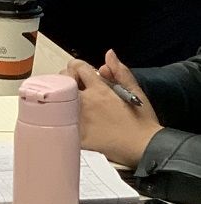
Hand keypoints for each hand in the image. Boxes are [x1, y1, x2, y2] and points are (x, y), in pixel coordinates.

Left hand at [68, 53, 161, 168]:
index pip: (77, 67)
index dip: (78, 67)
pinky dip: (62, 116)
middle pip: (62, 79)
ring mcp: (79, 119)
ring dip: (62, 96)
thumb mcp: (136, 93)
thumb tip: (109, 54)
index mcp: (100, 90)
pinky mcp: (77, 136)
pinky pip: (60, 120)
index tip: (82, 74)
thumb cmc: (143, 122)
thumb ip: (120, 72)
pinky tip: (69, 118)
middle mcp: (86, 102)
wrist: (146, 149)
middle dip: (67, 78)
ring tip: (72, 101)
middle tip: (76, 86)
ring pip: (57, 98)